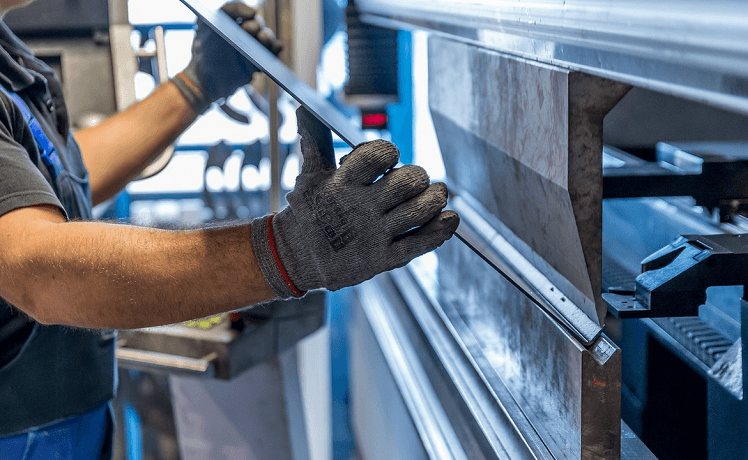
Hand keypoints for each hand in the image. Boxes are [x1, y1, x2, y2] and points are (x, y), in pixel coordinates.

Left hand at [174, 1, 282, 112]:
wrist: (205, 81)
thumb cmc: (202, 55)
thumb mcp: (203, 30)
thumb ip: (217, 19)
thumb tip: (250, 14)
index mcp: (227, 21)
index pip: (237, 11)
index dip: (243, 10)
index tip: (249, 15)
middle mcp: (242, 31)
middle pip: (255, 23)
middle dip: (256, 25)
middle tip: (251, 30)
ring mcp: (252, 47)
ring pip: (265, 38)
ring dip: (267, 37)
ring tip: (263, 40)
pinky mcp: (258, 62)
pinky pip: (272, 55)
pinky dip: (277, 51)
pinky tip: (278, 48)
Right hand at [251, 107, 459, 296]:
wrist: (294, 258)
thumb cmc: (306, 213)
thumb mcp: (309, 177)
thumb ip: (315, 144)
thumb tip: (304, 111)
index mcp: (342, 183)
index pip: (377, 156)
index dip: (390, 152)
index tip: (390, 157)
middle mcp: (360, 208)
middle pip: (407, 182)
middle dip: (419, 177)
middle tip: (418, 180)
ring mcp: (373, 235)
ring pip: (420, 211)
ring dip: (435, 199)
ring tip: (437, 194)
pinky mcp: (383, 258)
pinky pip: (421, 242)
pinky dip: (440, 229)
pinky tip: (448, 219)